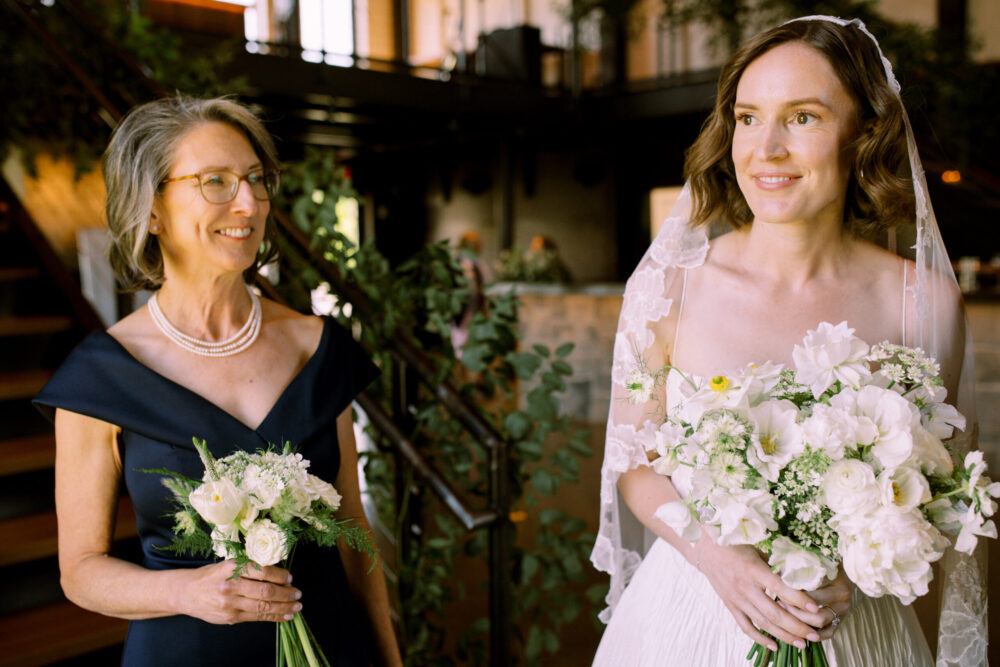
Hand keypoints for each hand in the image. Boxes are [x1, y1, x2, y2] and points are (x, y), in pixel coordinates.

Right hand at [178, 560, 301, 624]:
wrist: (186, 592)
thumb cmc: (211, 575)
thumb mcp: (228, 564)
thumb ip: (249, 568)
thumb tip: (278, 573)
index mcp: (232, 568)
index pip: (262, 571)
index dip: (280, 576)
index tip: (290, 578)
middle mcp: (231, 586)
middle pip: (265, 591)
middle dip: (286, 594)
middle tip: (298, 594)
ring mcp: (230, 604)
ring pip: (263, 607)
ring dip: (284, 607)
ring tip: (296, 606)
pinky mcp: (230, 618)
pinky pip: (257, 618)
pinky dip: (274, 617)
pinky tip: (285, 615)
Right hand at [693, 537, 821, 650]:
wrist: (705, 549)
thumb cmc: (736, 543)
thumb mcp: (757, 547)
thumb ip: (776, 562)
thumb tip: (802, 572)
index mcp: (753, 569)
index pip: (779, 588)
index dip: (798, 599)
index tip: (815, 608)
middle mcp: (745, 587)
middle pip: (774, 612)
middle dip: (797, 626)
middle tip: (815, 634)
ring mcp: (736, 599)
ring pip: (763, 623)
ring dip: (784, 636)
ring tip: (802, 644)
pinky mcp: (730, 606)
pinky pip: (746, 626)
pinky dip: (760, 639)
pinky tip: (775, 646)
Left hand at [778, 566, 852, 639]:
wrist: (847, 573)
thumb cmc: (827, 565)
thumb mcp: (819, 563)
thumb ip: (803, 570)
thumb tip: (779, 573)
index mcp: (839, 586)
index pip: (813, 596)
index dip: (794, 596)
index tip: (780, 591)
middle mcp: (843, 602)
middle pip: (816, 615)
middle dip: (796, 611)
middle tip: (780, 604)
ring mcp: (843, 613)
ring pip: (820, 624)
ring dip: (800, 621)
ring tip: (785, 613)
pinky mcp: (840, 621)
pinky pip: (827, 634)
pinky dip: (812, 633)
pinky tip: (798, 627)